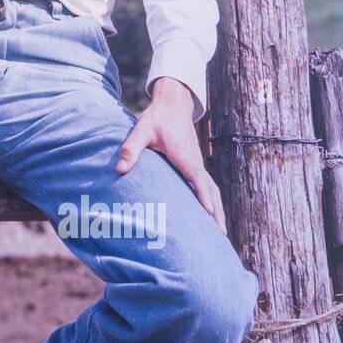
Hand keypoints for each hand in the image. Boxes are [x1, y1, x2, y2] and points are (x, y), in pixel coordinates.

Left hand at [116, 77, 226, 235]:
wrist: (173, 105)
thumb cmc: (156, 119)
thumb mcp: (141, 131)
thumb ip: (131, 149)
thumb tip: (120, 169)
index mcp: (184, 155)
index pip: (198, 179)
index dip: (204, 197)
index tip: (211, 214)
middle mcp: (196, 162)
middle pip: (211, 191)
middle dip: (217, 213)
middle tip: (222, 236)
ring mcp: (198, 164)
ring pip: (213, 190)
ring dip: (218, 210)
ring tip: (221, 233)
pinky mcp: (196, 165)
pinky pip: (207, 187)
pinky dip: (213, 202)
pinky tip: (211, 215)